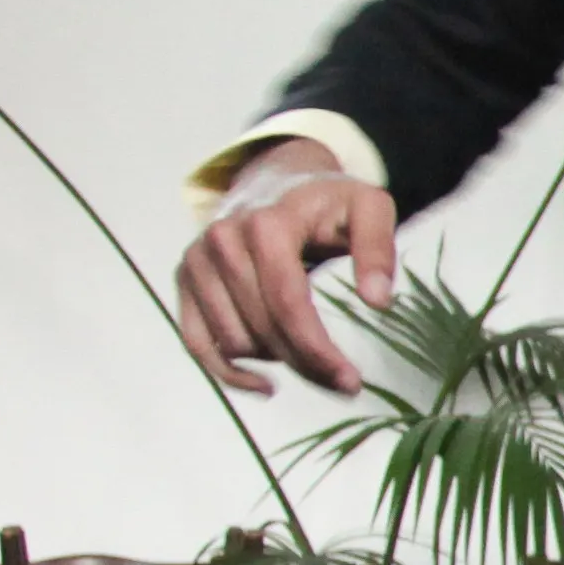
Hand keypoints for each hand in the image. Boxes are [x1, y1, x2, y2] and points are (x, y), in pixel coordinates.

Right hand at [176, 142, 395, 396]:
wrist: (276, 180)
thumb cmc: (326, 201)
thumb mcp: (367, 208)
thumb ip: (377, 248)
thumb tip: (377, 301)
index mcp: (266, 224)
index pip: (287, 303)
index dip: (317, 349)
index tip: (350, 381)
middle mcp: (222, 240)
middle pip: (261, 329)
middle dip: (305, 362)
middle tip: (343, 382)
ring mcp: (198, 260)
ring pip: (232, 342)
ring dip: (274, 361)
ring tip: (309, 352)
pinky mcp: (185, 279)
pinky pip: (196, 342)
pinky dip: (226, 372)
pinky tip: (264, 384)